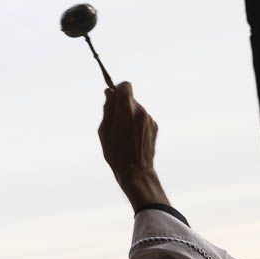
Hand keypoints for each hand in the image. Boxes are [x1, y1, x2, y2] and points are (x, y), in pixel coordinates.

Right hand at [98, 81, 169, 211]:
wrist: (136, 172)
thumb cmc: (116, 153)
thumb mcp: (104, 131)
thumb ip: (108, 109)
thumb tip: (109, 93)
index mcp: (127, 111)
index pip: (126, 86)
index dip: (118, 89)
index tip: (112, 97)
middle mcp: (141, 112)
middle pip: (130, 98)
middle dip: (121, 105)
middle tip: (114, 121)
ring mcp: (149, 119)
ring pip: (137, 109)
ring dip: (129, 115)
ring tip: (123, 134)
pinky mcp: (155, 126)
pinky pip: (143, 118)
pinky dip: (136, 123)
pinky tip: (132, 138)